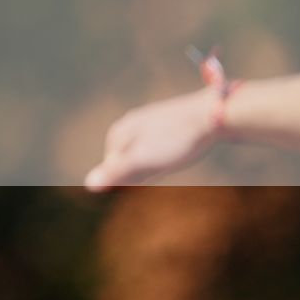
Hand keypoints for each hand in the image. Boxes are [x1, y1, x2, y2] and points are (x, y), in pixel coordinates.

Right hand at [84, 88, 218, 190]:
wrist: (212, 115)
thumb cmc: (176, 139)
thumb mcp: (142, 160)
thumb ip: (116, 172)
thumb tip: (87, 184)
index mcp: (118, 133)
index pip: (112, 170)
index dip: (133, 181)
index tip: (153, 175)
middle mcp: (128, 124)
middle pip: (128, 163)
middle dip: (144, 172)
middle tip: (166, 166)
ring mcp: (147, 122)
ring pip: (144, 155)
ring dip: (157, 164)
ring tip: (176, 158)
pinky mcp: (165, 122)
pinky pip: (158, 146)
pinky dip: (167, 154)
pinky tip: (181, 152)